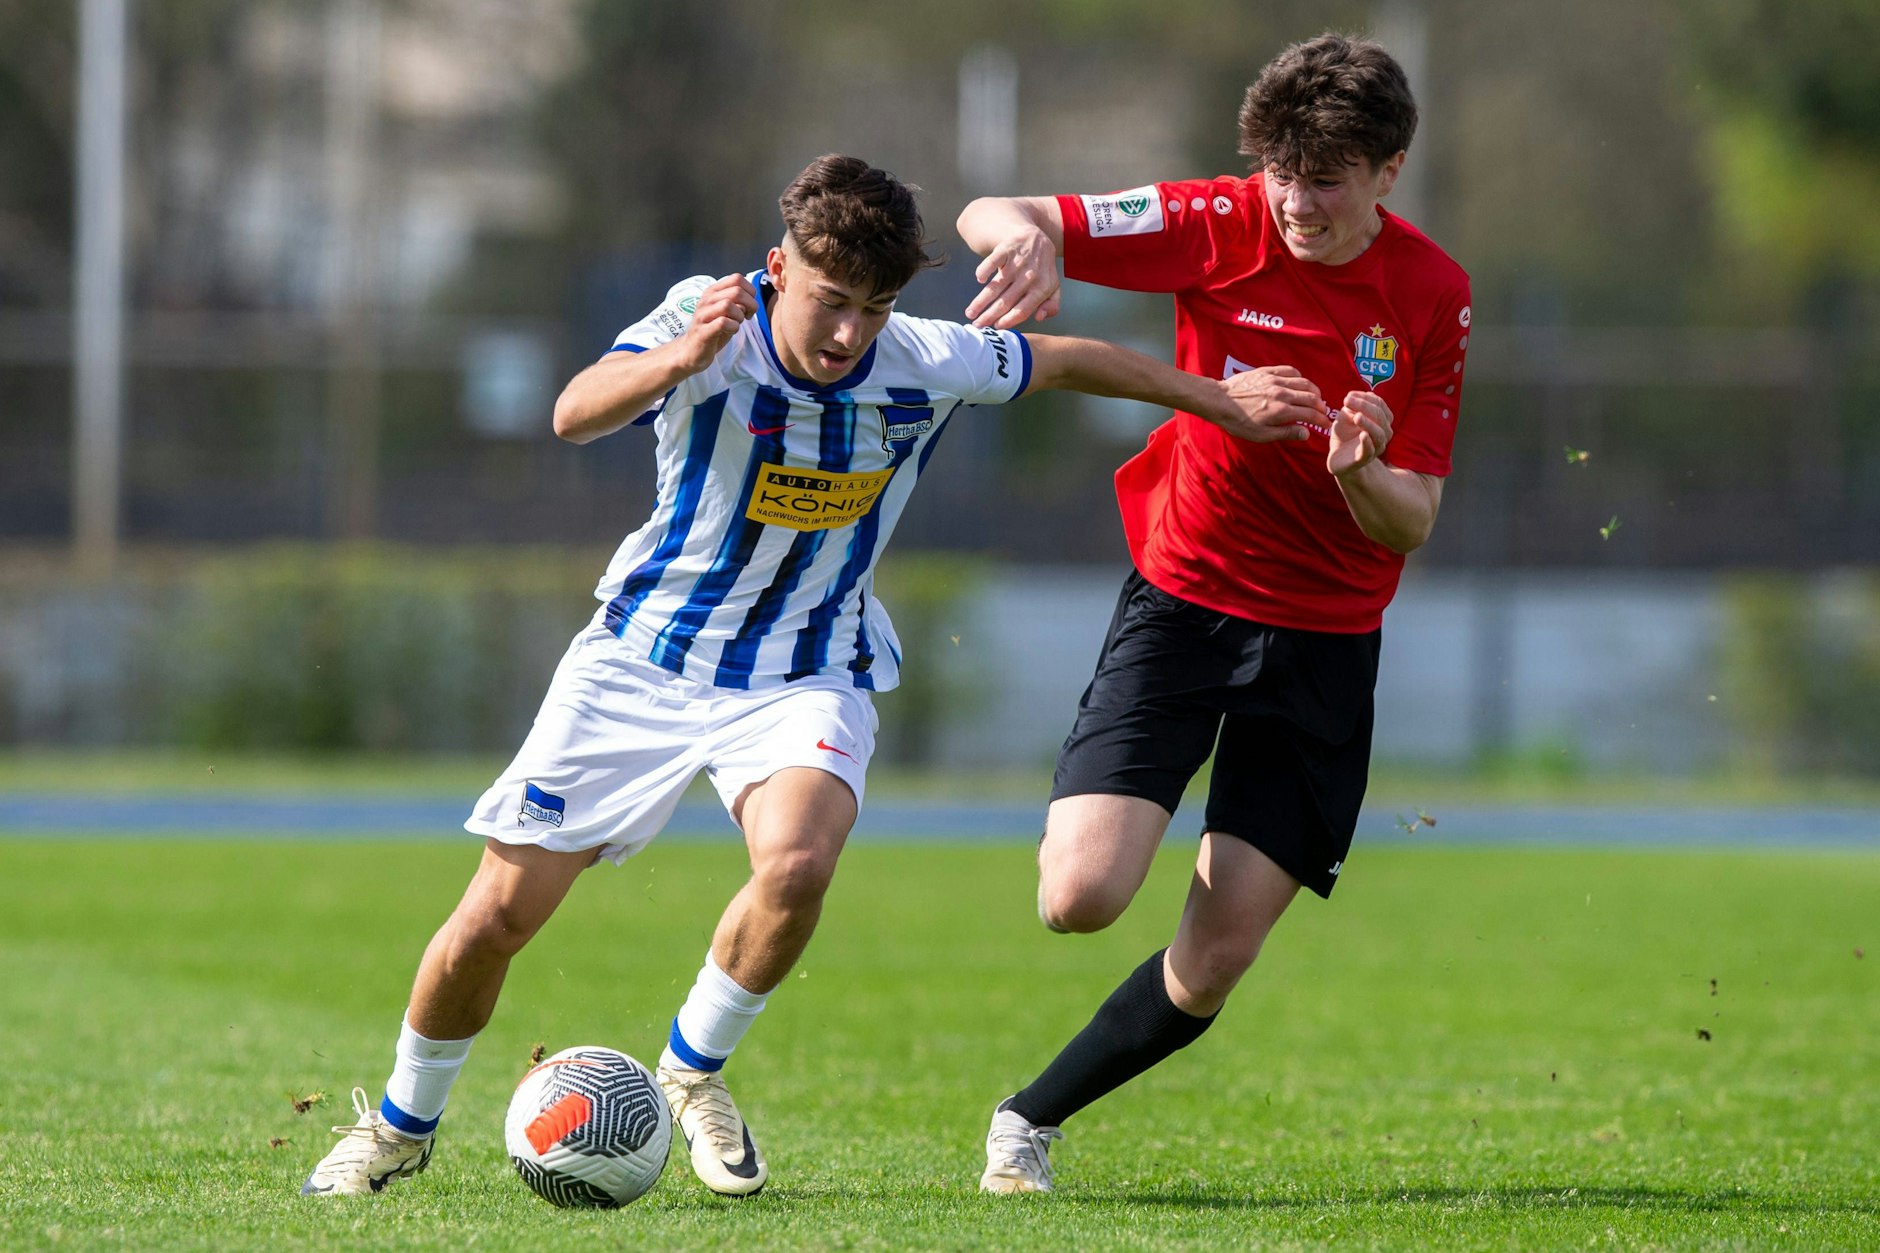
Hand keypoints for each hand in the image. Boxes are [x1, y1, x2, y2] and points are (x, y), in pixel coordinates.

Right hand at [675, 274, 758, 372]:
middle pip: (736, 291)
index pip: (737, 278)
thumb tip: (752, 297)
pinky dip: (733, 327)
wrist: (692, 350)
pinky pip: (723, 323)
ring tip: (737, 324)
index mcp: (713, 292)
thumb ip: (737, 301)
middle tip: (747, 316)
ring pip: (728, 305)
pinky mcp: (703, 331)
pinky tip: (731, 331)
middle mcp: (706, 300)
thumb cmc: (713, 330)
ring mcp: (703, 315)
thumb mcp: (725, 311)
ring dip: (740, 316)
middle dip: (750, 305)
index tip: (749, 306)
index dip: (750, 291)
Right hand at [965, 229, 1060, 328]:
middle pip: (1006, 301)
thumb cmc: (1041, 270)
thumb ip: (1051, 306)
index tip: (996, 327)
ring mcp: (1017, 262)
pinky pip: (992, 261)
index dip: (1008, 320)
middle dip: (989, 315)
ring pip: (996, 286)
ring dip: (981, 300)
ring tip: (970, 312)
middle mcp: (1030, 276)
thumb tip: (1039, 318)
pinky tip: (979, 279)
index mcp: (1042, 288)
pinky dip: (984, 270)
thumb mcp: (1053, 288)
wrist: (1036, 239)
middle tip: (977, 325)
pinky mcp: (1006, 249)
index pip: (1023, 309)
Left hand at [1211, 366, 1329, 442]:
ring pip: (1304, 382)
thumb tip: (1306, 433)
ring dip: (1314, 391)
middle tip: (1322, 412)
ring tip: (1315, 398)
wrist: (1220, 401)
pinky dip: (1300, 377)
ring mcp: (1275, 380)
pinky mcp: (1268, 371)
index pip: (1310, 414)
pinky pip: (1290, 370)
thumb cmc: (1238, 421)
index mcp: (1281, 411)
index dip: (1322, 420)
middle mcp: (1282, 393)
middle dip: (1321, 406)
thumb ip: (1286, 433)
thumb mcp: (1261, 435)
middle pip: (1311, 397)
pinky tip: (1300, 383)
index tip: (1326, 425)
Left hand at [1328, 389, 1393, 476]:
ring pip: (1378, 434)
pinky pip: (1369, 451)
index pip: (1379, 405)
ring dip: (1368, 423)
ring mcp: (1375, 448)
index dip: (1365, 398)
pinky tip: (1362, 435)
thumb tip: (1354, 396)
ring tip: (1357, 416)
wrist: (1338, 457)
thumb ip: (1351, 406)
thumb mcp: (1346, 416)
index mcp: (1381, 421)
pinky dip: (1367, 442)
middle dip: (1364, 406)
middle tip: (1346, 401)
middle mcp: (1383, 434)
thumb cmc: (1345, 434)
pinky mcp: (1363, 459)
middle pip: (1380, 417)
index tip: (1349, 395)